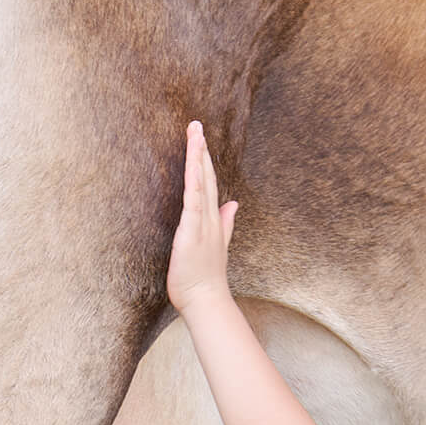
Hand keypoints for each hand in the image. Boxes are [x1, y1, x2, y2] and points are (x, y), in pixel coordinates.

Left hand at [166, 121, 238, 314]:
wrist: (206, 300)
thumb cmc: (205, 278)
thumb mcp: (216, 244)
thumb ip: (226, 223)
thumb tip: (233, 203)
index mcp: (212, 219)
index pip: (208, 183)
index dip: (204, 160)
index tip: (200, 138)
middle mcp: (210, 217)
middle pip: (206, 177)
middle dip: (200, 150)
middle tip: (196, 124)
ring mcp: (203, 224)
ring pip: (200, 183)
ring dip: (197, 157)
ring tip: (195, 134)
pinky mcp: (192, 232)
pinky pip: (194, 201)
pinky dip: (194, 182)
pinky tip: (192, 165)